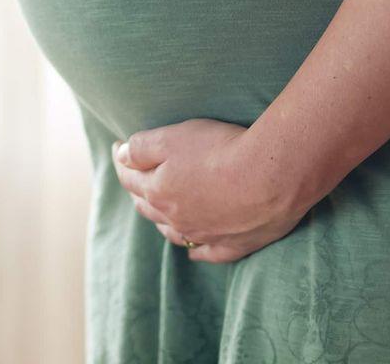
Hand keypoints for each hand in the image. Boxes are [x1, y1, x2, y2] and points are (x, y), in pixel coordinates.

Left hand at [111, 118, 311, 262]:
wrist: (272, 176)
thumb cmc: (220, 150)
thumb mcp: (171, 137)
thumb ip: (140, 148)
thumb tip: (120, 157)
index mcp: (158, 192)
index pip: (129, 177)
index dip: (121, 160)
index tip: (117, 146)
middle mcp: (176, 219)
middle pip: (148, 206)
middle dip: (137, 189)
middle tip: (134, 175)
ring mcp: (205, 235)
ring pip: (173, 232)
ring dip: (162, 220)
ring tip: (157, 208)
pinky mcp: (235, 245)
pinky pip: (208, 253)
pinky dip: (197, 250)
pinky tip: (193, 250)